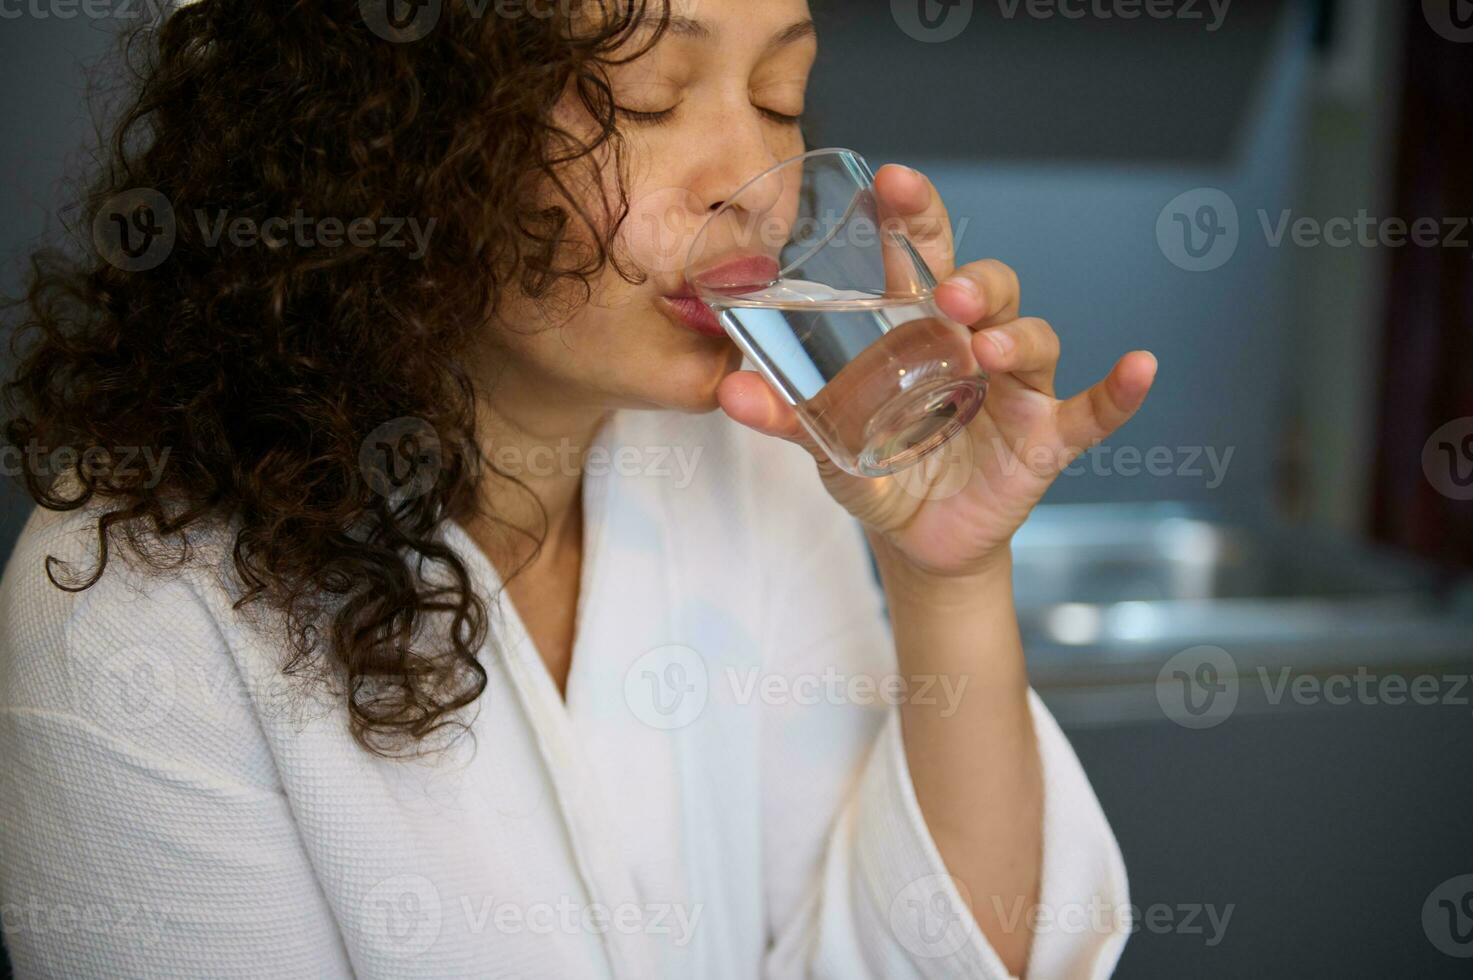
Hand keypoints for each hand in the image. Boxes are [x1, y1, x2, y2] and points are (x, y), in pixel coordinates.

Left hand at [717, 164, 1157, 578]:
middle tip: (942, 293)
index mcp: (921, 328)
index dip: (916, 216)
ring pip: (1033, 340)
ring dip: (1014, 337)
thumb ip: (784, 414)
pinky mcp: (1045, 439)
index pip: (926, 255)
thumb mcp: (826, 441)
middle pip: (988, 287)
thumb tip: (726, 391)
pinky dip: (1119, 392)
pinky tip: (1140, 368)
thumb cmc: (879, 468)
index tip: (892, 181)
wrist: (915, 542)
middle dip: (971, 281)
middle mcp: (974, 344)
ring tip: (984, 352)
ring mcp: (1016, 390)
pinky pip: (1093, 411)